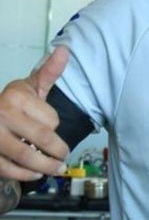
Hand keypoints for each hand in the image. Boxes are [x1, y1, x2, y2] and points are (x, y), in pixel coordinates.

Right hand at [0, 47, 69, 180]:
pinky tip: (35, 175)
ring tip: (57, 169)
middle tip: (65, 157)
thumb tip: (64, 50)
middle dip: (58, 151)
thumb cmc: (13, 103)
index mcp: (16, 96)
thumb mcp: (30, 86)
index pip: (50, 118)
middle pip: (41, 137)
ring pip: (25, 156)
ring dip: (45, 167)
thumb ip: (49, 72)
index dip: (56, 125)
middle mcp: (2, 114)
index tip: (54, 126)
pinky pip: (7, 169)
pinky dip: (24, 175)